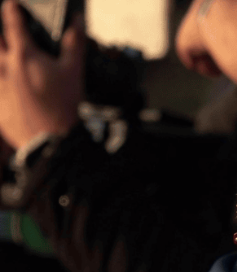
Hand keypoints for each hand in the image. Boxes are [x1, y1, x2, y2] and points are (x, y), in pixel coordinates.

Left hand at [0, 0, 84, 148]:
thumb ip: (74, 43)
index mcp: (24, 56)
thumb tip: (77, 22)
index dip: (11, 9)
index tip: (11, 4)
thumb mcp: (74, 72)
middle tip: (6, 32)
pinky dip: (0, 82)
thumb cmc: (63, 105)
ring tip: (7, 58)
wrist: (51, 140)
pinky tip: (7, 85)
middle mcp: (4, 67)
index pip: (12, 22)